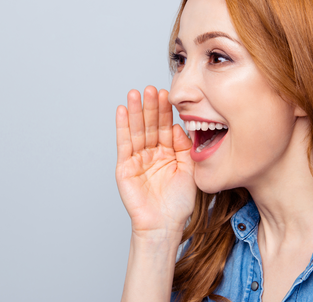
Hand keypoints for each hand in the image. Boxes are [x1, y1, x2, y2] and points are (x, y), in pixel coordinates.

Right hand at [115, 86, 195, 237]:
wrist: (165, 225)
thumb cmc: (179, 203)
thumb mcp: (189, 169)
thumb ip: (185, 147)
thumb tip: (178, 126)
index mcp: (168, 152)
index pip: (165, 126)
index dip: (166, 111)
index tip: (167, 93)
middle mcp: (152, 153)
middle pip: (150, 125)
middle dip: (150, 106)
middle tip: (151, 88)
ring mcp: (137, 159)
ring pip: (137, 130)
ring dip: (135, 111)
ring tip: (135, 93)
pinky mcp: (125, 167)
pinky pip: (124, 143)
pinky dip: (123, 126)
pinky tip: (123, 110)